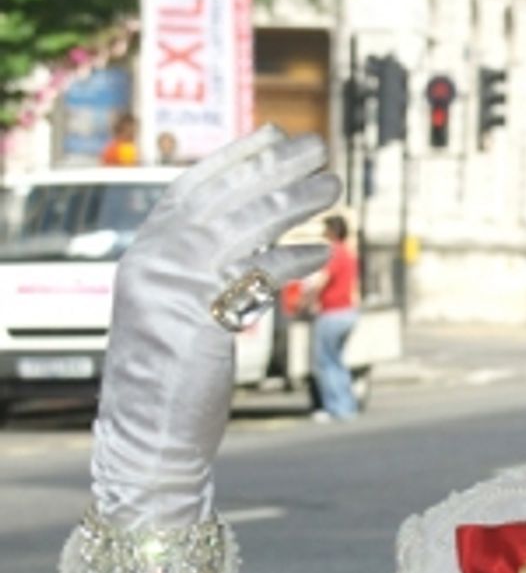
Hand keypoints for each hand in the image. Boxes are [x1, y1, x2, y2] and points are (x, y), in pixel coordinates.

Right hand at [91, 128, 339, 529]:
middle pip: (223, 198)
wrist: (151, 437)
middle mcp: (153, 261)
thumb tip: (252, 236)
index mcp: (145, 254)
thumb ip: (203, 270)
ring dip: (294, 202)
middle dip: (275, 168)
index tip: (276, 135)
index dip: (236, 159)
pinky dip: (293, 257)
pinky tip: (323, 249)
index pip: (192, 188)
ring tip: (334, 186)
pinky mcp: (199, 317)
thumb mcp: (181, 311)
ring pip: (243, 226)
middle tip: (320, 149)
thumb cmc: (172, 380)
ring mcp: (172, 287)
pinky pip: (257, 274)